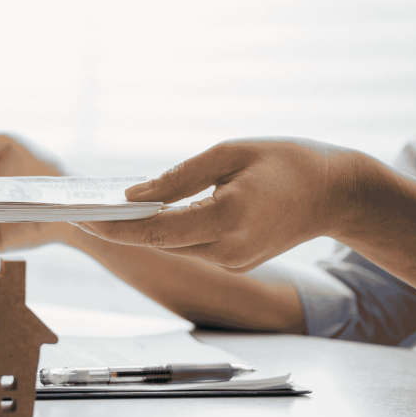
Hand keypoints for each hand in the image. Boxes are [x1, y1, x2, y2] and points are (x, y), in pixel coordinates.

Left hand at [75, 138, 357, 271]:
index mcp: (228, 218)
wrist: (339, 194)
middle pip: (157, 243)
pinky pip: (191, 246)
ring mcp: (233, 262)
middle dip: (117, 227)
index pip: (155, 231)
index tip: (79, 216)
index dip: (113, 226)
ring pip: (172, 246)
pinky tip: (144, 213)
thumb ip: (179, 177)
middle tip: (76, 208)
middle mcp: (228, 250)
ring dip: (140, 230)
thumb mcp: (230, 153)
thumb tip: (133, 196)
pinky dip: (168, 231)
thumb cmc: (287, 162)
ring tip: (100, 207)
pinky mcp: (236, 263)